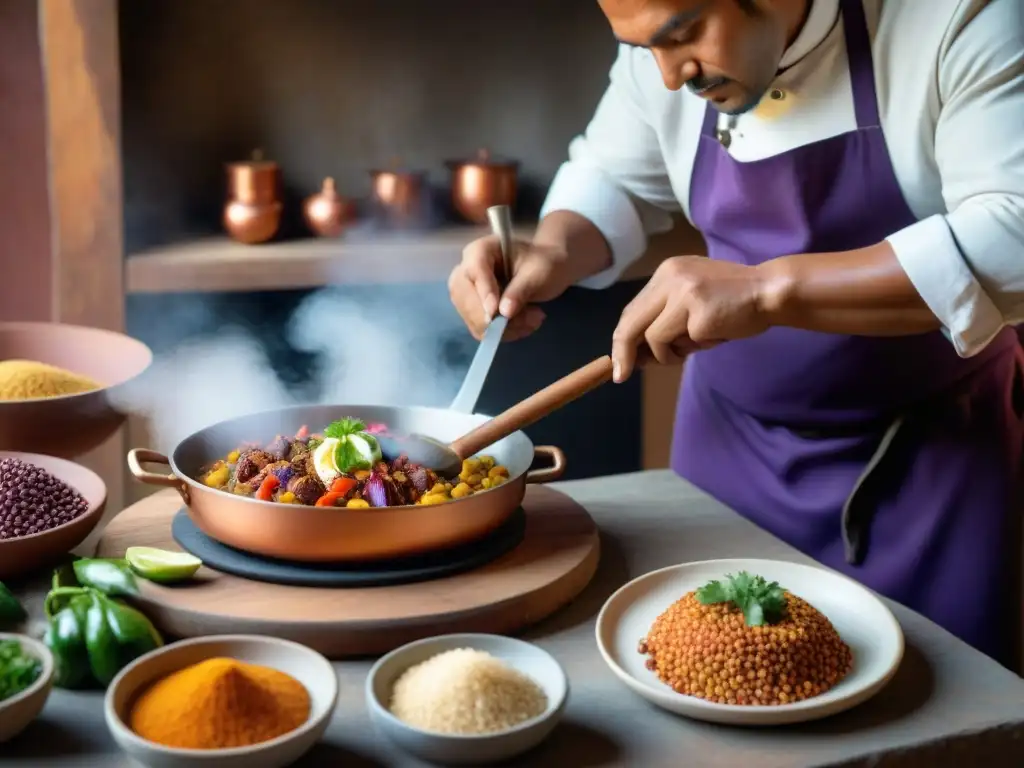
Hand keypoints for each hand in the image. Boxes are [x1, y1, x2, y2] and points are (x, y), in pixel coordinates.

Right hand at [448, 235, 572, 340]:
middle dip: (494, 317)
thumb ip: (521, 290)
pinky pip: (479, 328)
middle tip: (530, 319)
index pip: (475, 271)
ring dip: (502, 328)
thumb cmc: (544, 264)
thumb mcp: (539, 273)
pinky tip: (523, 326)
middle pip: (466, 298)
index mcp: (481, 249)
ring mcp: (466, 292)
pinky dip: (502, 333)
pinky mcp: (472, 310)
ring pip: (472, 318)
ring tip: (533, 320)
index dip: (484, 292)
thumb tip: (504, 313)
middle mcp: (466, 270)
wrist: (546, 270)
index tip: (495, 312)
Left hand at [611, 256, 772, 381]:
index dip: (622, 338)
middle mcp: (669, 276)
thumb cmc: (734, 302)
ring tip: (696, 345)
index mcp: (666, 272)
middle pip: (630, 321)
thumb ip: (665, 322)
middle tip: (621, 375)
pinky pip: (675, 343)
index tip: (620, 362)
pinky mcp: (694, 310)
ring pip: (650, 337)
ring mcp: (681, 292)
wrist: (770, 291)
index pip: (633, 309)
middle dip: (623, 353)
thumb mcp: (692, 304)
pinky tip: (712, 338)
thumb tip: (635, 355)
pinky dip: (689, 349)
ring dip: (668, 353)